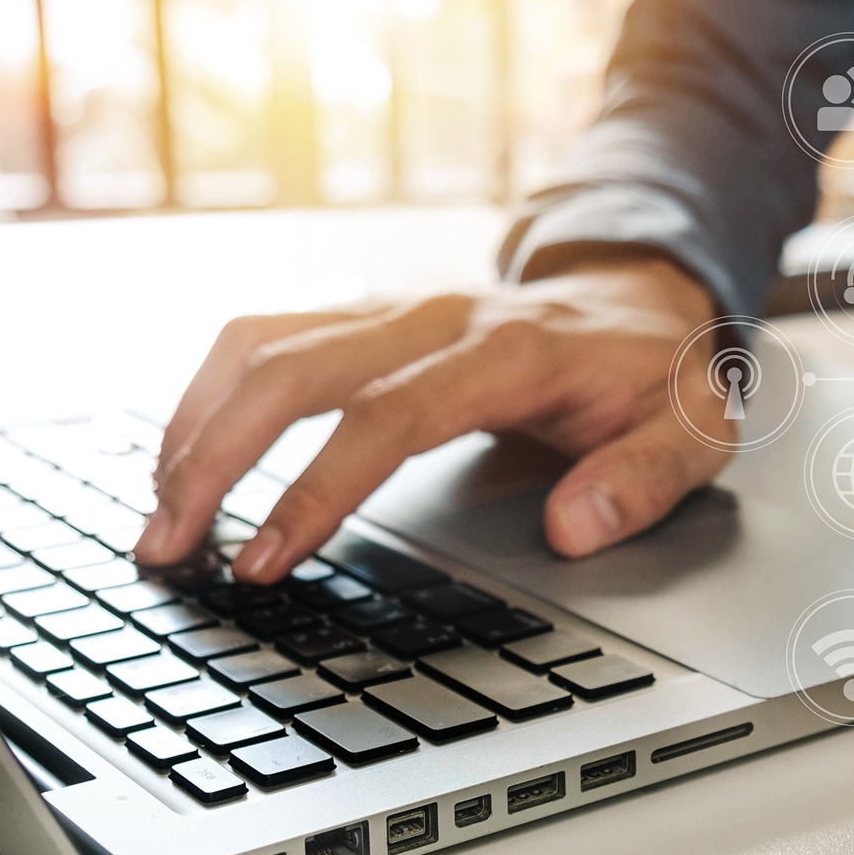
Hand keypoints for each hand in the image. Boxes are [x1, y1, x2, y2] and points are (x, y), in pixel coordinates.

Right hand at [135, 256, 728, 580]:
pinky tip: (189, 452)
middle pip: (298, 368)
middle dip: (217, 457)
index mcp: (514, 350)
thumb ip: (644, 480)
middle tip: (170, 546)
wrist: (643, 298)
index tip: (266, 555)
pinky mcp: (369, 312)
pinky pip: (269, 334)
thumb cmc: (656, 375)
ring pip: (264, 340)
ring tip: (159, 510)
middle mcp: (440, 315)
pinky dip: (213, 390)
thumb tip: (576, 530)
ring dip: (196, 421)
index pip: (391, 416)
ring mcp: (396, 305)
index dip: (318, 486)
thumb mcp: (694, 431)